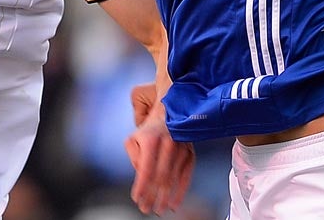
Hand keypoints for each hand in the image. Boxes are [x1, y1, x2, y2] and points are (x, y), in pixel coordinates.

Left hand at [124, 83, 194, 214]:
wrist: (170, 113)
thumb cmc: (148, 130)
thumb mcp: (133, 139)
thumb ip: (134, 158)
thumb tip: (142, 177)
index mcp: (150, 139)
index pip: (146, 169)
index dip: (141, 187)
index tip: (137, 199)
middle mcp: (167, 143)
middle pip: (160, 177)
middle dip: (152, 196)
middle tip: (145, 209)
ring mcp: (181, 148)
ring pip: (173, 179)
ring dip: (165, 197)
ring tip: (158, 210)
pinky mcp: (190, 153)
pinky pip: (186, 176)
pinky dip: (180, 192)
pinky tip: (174, 204)